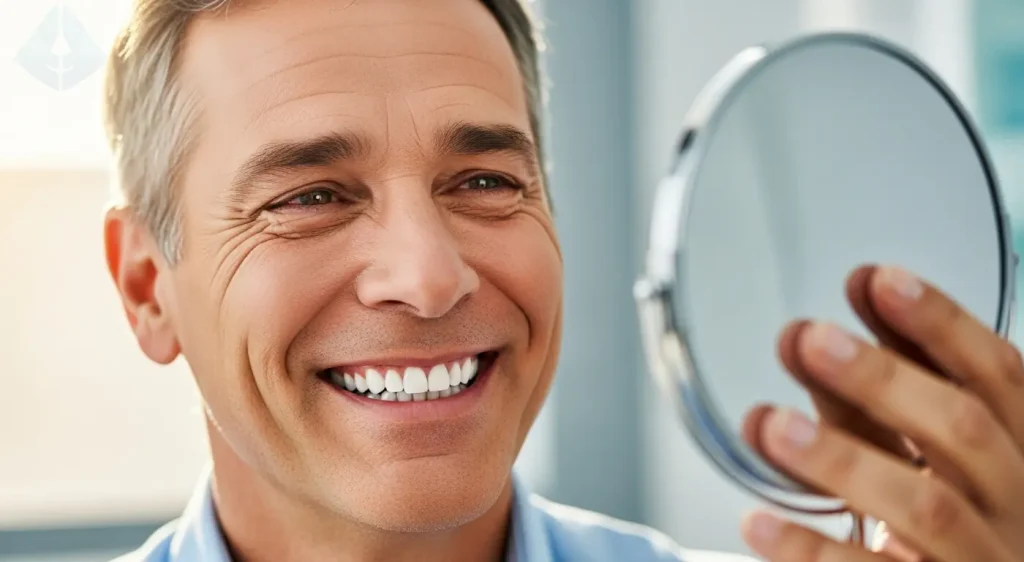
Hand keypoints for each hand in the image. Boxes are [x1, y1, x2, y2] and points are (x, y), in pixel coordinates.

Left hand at [739, 265, 1023, 560]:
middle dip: (884, 378)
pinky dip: (812, 551)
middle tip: (807, 338)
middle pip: (964, 431)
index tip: (876, 279)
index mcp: (1018, 451)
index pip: (999, 375)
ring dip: (843, 458)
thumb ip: (871, 398)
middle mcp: (1013, 504)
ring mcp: (980, 560)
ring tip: (769, 423)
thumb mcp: (912, 450)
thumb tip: (804, 336)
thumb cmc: (933, 522)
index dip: (943, 324)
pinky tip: (759, 520)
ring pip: (925, 506)